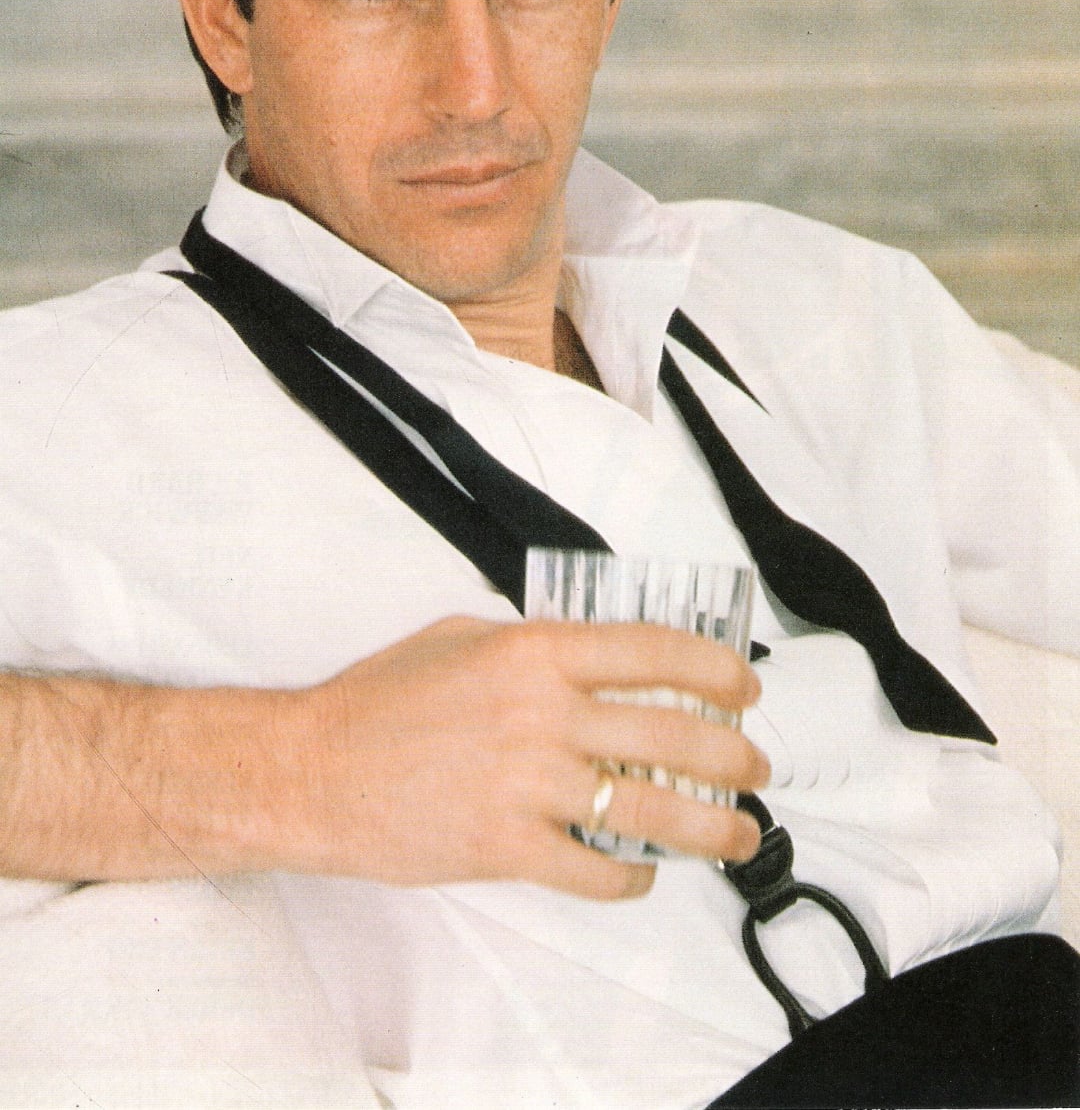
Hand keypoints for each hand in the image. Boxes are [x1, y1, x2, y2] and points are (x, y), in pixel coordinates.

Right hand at [281, 616, 769, 898]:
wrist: (311, 771)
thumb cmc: (379, 701)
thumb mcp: (460, 637)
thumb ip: (532, 644)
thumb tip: (592, 657)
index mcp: (535, 651)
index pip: (656, 651)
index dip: (716, 670)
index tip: (743, 688)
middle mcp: (541, 713)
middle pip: (674, 735)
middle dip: (734, 758)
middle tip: (754, 770)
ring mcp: (526, 783)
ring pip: (652, 810)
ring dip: (710, 826)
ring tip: (736, 833)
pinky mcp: (506, 847)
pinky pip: (595, 869)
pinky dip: (630, 877)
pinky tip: (641, 872)